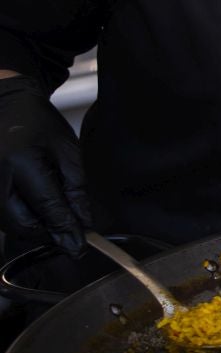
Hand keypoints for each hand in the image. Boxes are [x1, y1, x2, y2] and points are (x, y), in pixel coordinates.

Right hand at [0, 76, 90, 254]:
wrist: (3, 106)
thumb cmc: (36, 123)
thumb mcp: (67, 151)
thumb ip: (75, 190)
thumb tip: (81, 224)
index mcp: (20, 162)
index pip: (47, 207)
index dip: (65, 229)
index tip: (79, 246)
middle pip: (23, 223)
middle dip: (49, 233)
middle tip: (70, 233)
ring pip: (10, 225)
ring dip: (35, 227)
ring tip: (54, 213)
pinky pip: (1, 217)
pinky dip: (20, 218)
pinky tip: (35, 207)